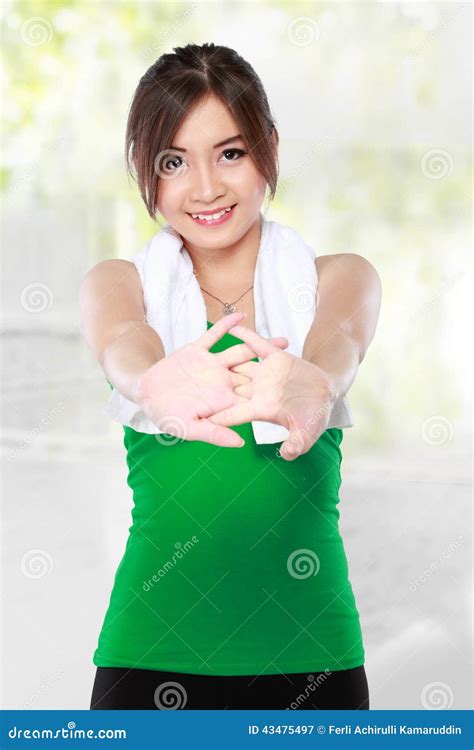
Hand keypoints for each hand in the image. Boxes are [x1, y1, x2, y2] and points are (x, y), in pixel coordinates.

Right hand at [136, 312, 288, 447]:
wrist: (145, 393)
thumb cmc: (166, 416)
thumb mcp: (190, 428)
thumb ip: (215, 434)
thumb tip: (241, 444)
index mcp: (223, 400)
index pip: (252, 398)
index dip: (272, 396)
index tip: (295, 395)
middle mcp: (221, 381)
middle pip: (255, 373)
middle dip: (276, 369)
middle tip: (299, 364)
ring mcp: (211, 365)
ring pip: (241, 353)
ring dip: (260, 346)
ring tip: (283, 341)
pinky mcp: (198, 351)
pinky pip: (215, 336)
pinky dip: (227, 326)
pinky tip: (242, 315)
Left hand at [207, 324, 337, 459]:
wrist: (327, 395)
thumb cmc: (315, 417)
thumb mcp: (306, 434)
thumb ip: (296, 444)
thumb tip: (286, 455)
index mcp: (260, 409)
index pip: (233, 414)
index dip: (216, 416)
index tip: (197, 418)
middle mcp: (258, 391)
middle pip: (228, 388)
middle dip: (209, 387)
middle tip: (186, 384)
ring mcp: (265, 374)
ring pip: (239, 365)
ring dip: (222, 360)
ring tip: (200, 354)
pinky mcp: (275, 358)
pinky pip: (257, 345)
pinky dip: (246, 336)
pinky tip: (232, 327)